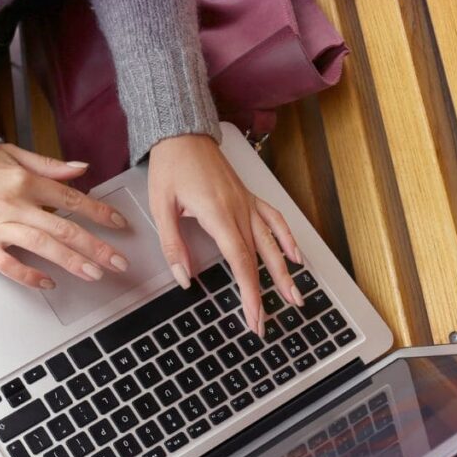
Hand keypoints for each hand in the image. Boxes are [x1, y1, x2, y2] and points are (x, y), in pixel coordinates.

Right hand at [0, 143, 129, 288]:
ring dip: (71, 262)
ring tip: (94, 274)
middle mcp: (15, 205)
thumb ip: (48, 165)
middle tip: (117, 262)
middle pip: (63, 228)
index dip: (98, 213)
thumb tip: (81, 169)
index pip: (71, 199)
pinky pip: (8, 265)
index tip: (119, 225)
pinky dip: (28, 275)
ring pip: (41, 247)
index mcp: (25, 181)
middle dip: (94, 247)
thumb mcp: (11, 155)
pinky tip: (48, 284)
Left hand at [148, 134, 303, 335]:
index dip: (249, 293)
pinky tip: (295, 257)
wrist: (182, 133)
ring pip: (272, 243)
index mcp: (218, 214)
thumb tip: (183, 278)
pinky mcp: (248, 197)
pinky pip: (274, 219)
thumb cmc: (170, 166)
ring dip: (284, 273)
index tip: (254, 317)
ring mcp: (247, 202)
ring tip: (295, 297)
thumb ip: (173, 245)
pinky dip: (287, 238)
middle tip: (267, 323)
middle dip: (265, 294)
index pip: (239, 262)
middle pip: (258, 259)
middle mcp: (239, 210)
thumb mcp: (161, 207)